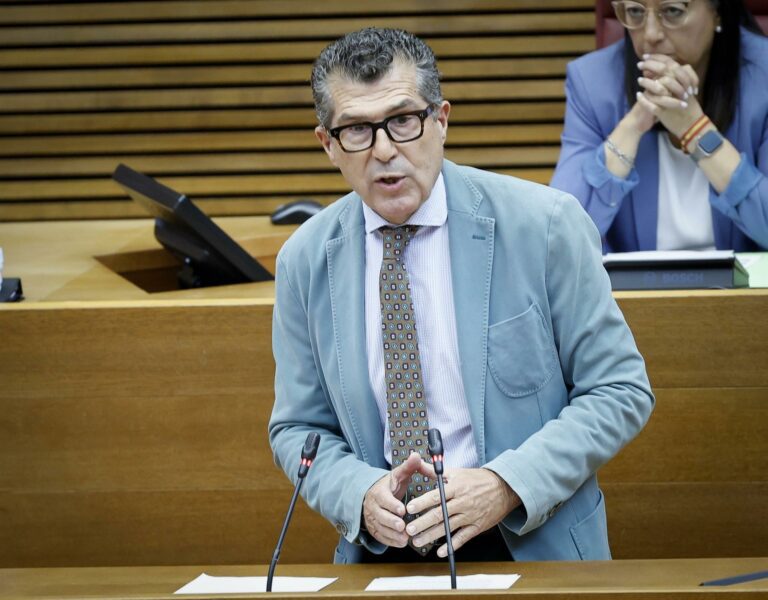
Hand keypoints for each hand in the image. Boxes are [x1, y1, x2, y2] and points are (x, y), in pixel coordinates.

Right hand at [362, 451, 433, 546]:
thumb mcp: (398, 475)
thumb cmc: (389, 486)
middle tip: (403, 526)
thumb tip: (416, 455)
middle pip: (380, 515)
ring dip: (392, 534)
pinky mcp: (374, 529)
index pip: (383, 498)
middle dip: (391, 522)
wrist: (372, 496)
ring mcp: (372, 519)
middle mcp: (373, 506)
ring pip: (380, 528)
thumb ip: (408, 467)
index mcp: (379, 492)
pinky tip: (401, 543)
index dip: (392, 505)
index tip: (402, 510)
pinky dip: (390, 541)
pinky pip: (380, 537)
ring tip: (404, 538)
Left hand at [404, 467, 520, 557]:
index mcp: (456, 488)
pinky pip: (463, 538)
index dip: (422, 502)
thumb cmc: (478, 480)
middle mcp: (462, 502)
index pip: (436, 496)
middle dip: (423, 523)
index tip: (409, 508)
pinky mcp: (477, 526)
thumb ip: (435, 471)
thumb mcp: (457, 472)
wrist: (503, 488)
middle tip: (409, 529)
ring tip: (418, 541)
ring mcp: (470, 516)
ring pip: (448, 527)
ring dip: (431, 535)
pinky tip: (440, 552)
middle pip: (439, 514)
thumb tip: (418, 463)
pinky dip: (451, 546)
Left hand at [635, 54, 703, 138]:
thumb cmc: (686, 106)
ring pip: (658, 87)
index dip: (657, 58)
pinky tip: (638, 95)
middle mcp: (678, 88)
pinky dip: (644, 100)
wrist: (692, 125)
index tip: (646, 56)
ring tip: (639, 80)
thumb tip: (657, 69)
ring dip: (647, 82)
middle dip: (650, 66)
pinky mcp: (665, 112)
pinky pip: (653, 105)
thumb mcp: (683, 89)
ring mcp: (672, 100)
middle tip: (640, 64)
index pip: (669, 63)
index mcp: (683, 81)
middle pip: (663, 71)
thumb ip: (673, 78)